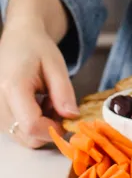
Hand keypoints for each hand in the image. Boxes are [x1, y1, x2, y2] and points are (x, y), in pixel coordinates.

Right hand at [0, 19, 78, 147]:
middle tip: (58, 104)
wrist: (17, 40)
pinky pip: (18, 132)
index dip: (54, 128)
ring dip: (41, 126)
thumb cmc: (37, 49)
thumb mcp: (56, 65)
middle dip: (49, 127)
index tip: (68, 118)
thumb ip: (64, 92)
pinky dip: (32, 125)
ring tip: (46, 101)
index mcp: (12, 87)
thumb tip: (71, 117)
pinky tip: (36, 105)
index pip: (32, 125)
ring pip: (24, 137)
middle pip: (27, 137)